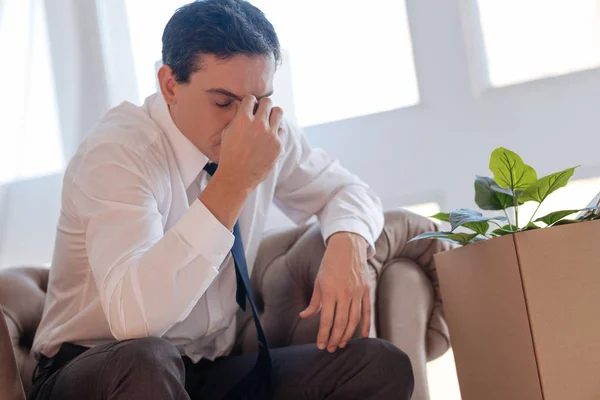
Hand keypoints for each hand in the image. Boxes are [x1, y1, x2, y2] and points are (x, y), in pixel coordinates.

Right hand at [217, 96, 283, 190]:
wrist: (237, 176)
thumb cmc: (229, 155)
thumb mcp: (227, 133)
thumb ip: (236, 118)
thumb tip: (243, 107)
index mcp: (243, 119)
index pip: (251, 98)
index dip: (250, 102)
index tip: (250, 108)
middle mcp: (258, 124)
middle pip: (267, 101)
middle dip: (263, 105)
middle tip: (260, 112)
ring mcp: (270, 134)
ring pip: (278, 111)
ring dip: (273, 114)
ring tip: (268, 121)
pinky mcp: (278, 144)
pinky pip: (281, 130)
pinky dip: (276, 132)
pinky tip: (269, 138)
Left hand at [299, 232, 370, 352]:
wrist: (347, 246)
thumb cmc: (329, 264)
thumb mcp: (318, 281)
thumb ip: (314, 302)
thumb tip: (304, 316)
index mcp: (330, 290)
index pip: (327, 319)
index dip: (323, 334)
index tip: (320, 345)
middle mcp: (345, 293)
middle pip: (341, 323)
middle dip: (335, 338)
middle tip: (330, 348)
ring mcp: (358, 292)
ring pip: (354, 320)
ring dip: (348, 335)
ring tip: (341, 344)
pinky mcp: (367, 290)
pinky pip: (367, 311)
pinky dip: (366, 325)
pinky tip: (362, 336)